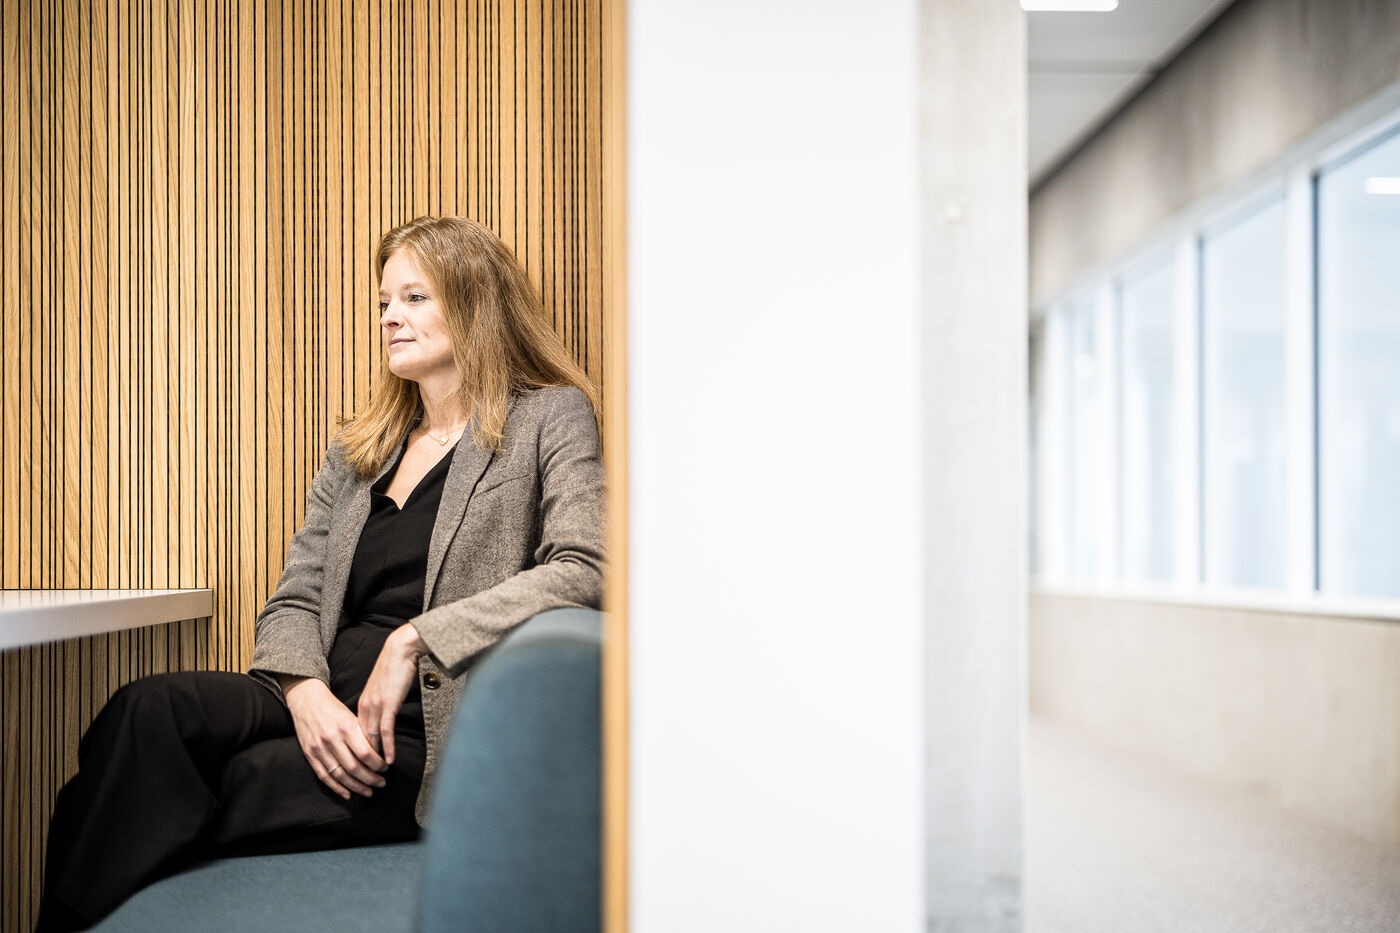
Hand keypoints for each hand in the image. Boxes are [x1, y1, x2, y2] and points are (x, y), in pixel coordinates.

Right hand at [281, 677, 387, 799]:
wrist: (307, 701)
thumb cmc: (334, 709)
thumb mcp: (351, 717)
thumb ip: (362, 735)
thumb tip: (379, 755)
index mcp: (346, 727)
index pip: (366, 754)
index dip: (378, 765)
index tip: (386, 768)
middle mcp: (332, 739)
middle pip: (354, 768)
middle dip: (371, 779)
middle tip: (381, 783)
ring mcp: (319, 748)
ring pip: (340, 775)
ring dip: (357, 786)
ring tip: (369, 791)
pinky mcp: (310, 755)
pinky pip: (324, 776)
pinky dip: (337, 788)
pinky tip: (348, 794)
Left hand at [358, 624, 428, 765]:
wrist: (401, 650)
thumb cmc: (395, 667)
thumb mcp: (383, 690)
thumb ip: (381, 705)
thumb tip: (384, 717)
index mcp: (362, 704)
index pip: (357, 736)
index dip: (359, 753)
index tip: (362, 768)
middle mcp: (365, 707)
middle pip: (361, 741)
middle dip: (363, 762)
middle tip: (368, 778)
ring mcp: (375, 706)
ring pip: (371, 739)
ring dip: (375, 759)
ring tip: (379, 775)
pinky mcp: (388, 704)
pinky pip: (385, 731)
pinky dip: (386, 747)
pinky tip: (389, 760)